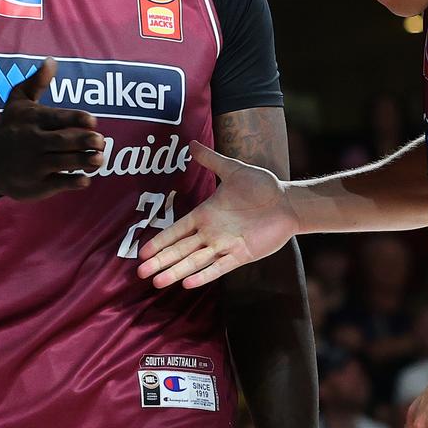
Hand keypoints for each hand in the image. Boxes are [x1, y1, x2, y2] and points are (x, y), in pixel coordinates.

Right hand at [0, 57, 104, 199]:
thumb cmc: (10, 127)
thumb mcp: (17, 102)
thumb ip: (36, 82)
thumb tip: (51, 61)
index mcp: (33, 120)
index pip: (57, 118)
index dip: (76, 119)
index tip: (92, 121)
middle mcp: (33, 142)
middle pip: (62, 141)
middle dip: (83, 141)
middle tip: (101, 141)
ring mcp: (34, 165)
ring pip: (62, 162)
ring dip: (83, 161)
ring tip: (99, 158)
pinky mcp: (36, 184)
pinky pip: (56, 183)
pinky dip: (71, 182)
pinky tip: (85, 179)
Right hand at [136, 141, 299, 287]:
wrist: (287, 202)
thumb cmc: (262, 186)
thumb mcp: (233, 170)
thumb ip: (212, 160)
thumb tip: (191, 143)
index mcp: (206, 214)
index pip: (177, 230)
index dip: (160, 240)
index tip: (141, 251)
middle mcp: (212, 232)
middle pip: (180, 249)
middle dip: (161, 261)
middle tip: (140, 273)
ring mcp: (225, 244)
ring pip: (195, 261)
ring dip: (177, 271)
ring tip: (157, 282)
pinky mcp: (241, 254)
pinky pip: (219, 267)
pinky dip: (204, 275)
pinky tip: (188, 284)